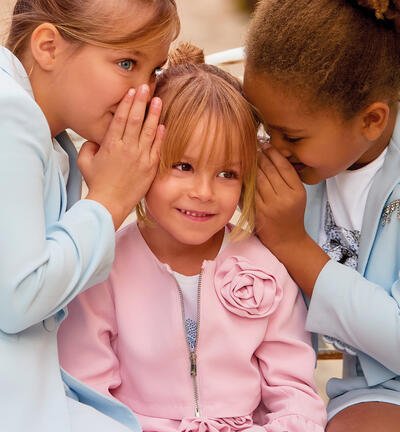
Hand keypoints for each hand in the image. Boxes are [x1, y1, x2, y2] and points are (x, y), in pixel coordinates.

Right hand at [78, 85, 163, 229]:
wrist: (110, 204)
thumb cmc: (96, 183)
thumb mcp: (85, 162)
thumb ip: (89, 146)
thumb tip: (96, 138)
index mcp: (111, 145)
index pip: (120, 118)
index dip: (126, 103)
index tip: (130, 91)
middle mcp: (127, 148)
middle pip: (135, 119)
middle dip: (140, 101)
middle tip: (145, 86)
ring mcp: (140, 157)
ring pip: (148, 131)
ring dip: (153, 114)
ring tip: (158, 100)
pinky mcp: (150, 167)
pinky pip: (157, 148)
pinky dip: (160, 136)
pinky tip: (163, 125)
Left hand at [256, 147, 328, 295]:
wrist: (287, 240)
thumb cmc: (290, 216)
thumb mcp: (297, 196)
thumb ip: (287, 179)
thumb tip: (271, 156)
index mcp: (298, 191)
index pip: (284, 166)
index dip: (274, 153)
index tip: (265, 144)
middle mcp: (286, 197)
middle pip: (270, 170)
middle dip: (260, 156)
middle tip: (253, 146)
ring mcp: (272, 204)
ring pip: (259, 178)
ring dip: (252, 166)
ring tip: (248, 157)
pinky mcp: (259, 211)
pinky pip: (251, 191)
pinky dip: (246, 180)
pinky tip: (243, 172)